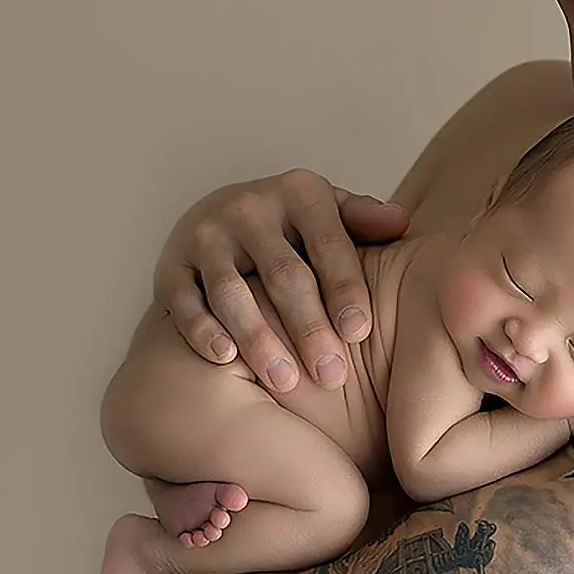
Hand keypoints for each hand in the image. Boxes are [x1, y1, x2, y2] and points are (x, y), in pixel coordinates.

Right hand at [153, 169, 410, 392]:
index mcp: (298, 193)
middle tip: (331, 374)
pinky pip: (184, 300)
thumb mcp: (329, 215)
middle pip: (282, 273)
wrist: (217, 219)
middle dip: (308, 326)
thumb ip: (363, 220)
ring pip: (231, 291)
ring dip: (258, 338)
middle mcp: (248, 207)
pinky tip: (224, 358)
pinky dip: (202, 328)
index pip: (328, 242)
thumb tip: (401, 223)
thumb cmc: (293, 230)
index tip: (359, 332)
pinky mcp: (171, 264)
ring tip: (284, 381)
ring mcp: (206, 235)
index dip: (344, 287)